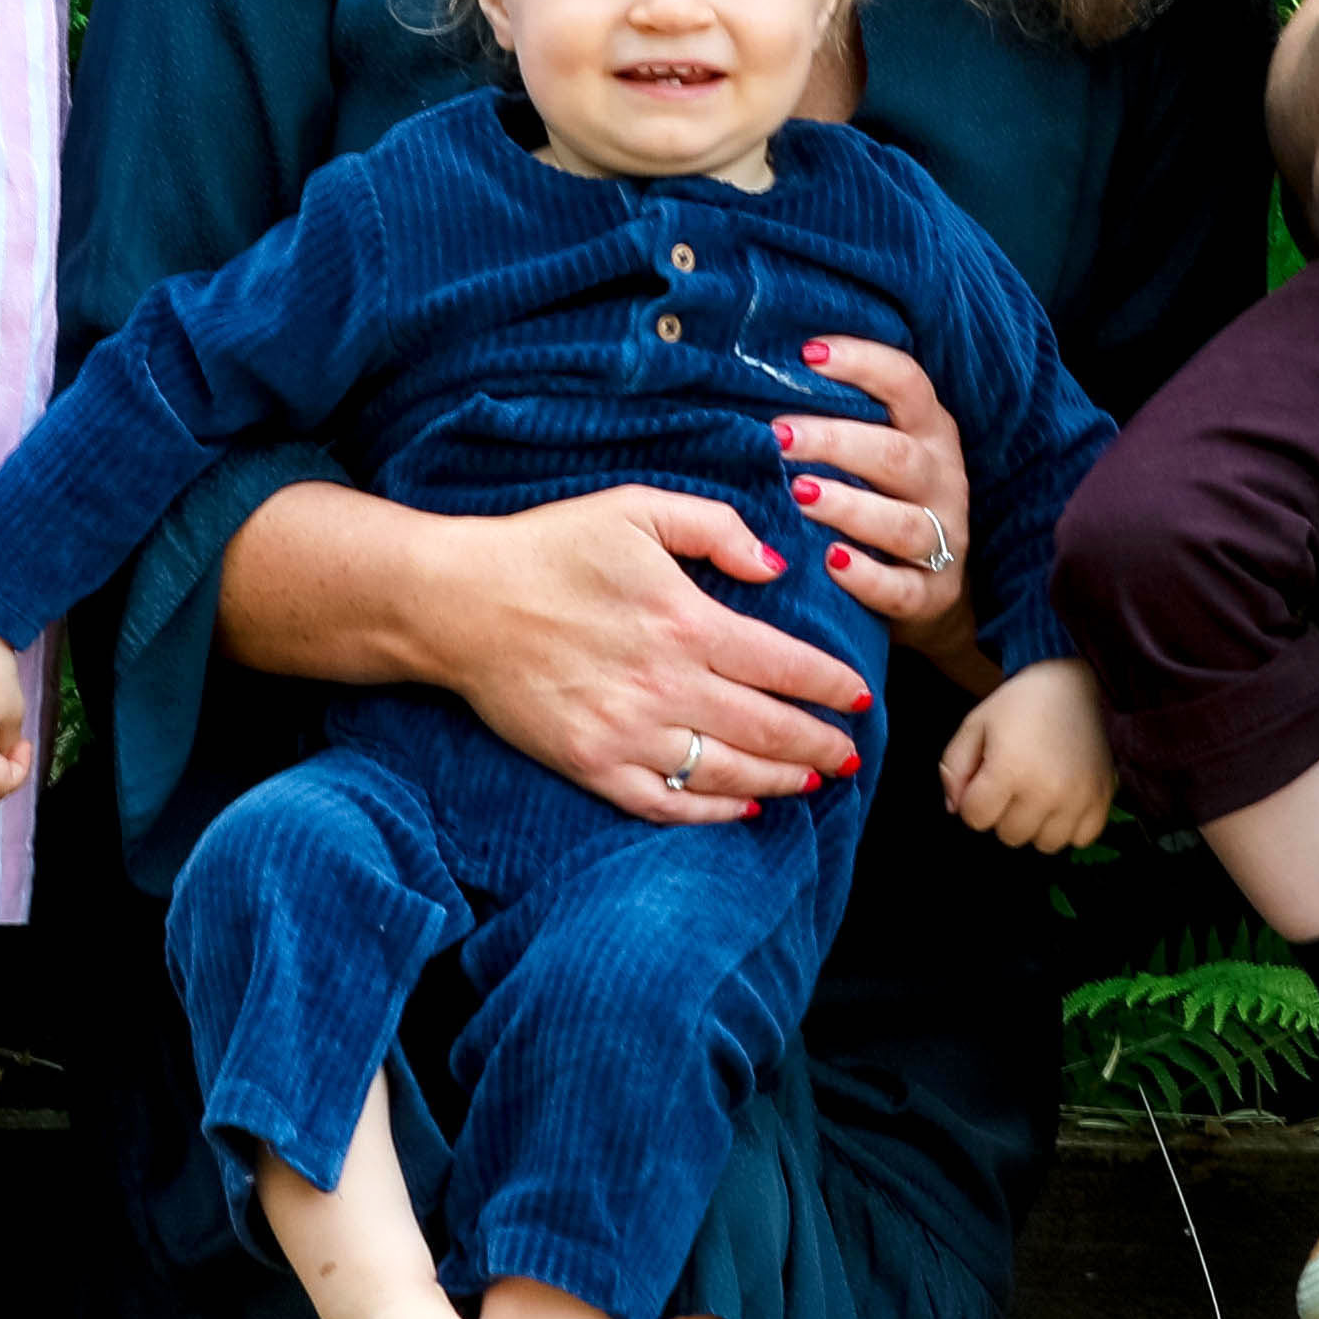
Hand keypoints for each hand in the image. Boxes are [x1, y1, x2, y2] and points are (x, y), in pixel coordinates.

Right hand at [417, 488, 874, 824]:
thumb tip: (778, 567)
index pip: (786, 666)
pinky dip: (713, 810)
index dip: (831, 687)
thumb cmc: (549, 547)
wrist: (458, 602)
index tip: (860, 697)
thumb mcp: (636, 508)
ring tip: (813, 781)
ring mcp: (626, 733)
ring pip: (727, 773)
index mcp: (686, 622)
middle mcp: (665, 685)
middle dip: (822, 746)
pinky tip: (743, 806)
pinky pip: (667, 803)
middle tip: (854, 754)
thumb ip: (717, 528)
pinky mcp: (590, 765)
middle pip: (769, 730)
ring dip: (782, 781)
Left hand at [776, 335, 977, 646]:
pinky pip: (903, 588)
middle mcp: (942, 479)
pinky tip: (831, 561)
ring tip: (800, 495)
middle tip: (778, 436)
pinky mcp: (932, 593)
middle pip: (897, 455)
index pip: (907, 384)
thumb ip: (836, 416)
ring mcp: (944, 538)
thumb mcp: (872, 450)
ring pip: (903, 522)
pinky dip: (867, 577)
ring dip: (850, 506)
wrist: (930, 586)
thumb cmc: (879, 497)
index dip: (863, 363)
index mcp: (929, 431)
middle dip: (836, 442)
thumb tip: (751, 372)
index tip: (807, 353)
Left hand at [939, 660, 1115, 850]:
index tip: (985, 778)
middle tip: (1014, 781)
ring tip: (1038, 792)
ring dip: (1036, 824)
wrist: (1074, 683)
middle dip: (1003, 813)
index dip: (973, 800)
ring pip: (1044, 844)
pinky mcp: (1102, 799)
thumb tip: (955, 809)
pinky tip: (1063, 801)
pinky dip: (1069, 827)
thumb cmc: (1020, 704)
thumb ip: (953, 767)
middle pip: (1009, 835)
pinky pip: (1080, 839)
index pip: (975, 819)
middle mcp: (1046, 789)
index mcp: (1009, 769)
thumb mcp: (975, 724)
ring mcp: (1078, 797)